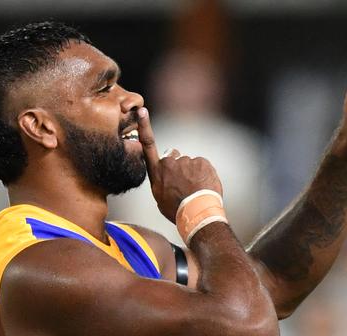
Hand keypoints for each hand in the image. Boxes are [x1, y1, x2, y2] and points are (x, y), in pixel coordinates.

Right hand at [137, 107, 222, 222]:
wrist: (196, 214)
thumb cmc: (177, 210)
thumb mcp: (160, 198)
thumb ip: (161, 181)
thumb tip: (166, 177)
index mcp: (157, 172)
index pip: (148, 144)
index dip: (145, 126)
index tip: (142, 110)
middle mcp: (169, 163)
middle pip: (174, 158)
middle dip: (179, 167)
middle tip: (184, 185)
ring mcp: (186, 161)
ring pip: (190, 164)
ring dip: (193, 173)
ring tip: (195, 190)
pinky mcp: (201, 162)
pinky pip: (203, 166)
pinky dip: (204, 174)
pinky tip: (203, 187)